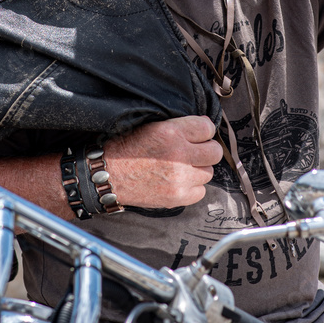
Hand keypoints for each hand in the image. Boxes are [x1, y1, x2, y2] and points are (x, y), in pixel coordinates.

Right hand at [105, 116, 222, 207]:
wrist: (109, 175)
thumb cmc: (127, 149)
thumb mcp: (151, 125)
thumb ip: (179, 125)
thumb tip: (205, 125)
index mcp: (171, 132)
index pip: (208, 127)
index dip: (203, 131)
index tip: (197, 135)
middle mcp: (178, 155)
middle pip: (214, 152)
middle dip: (205, 150)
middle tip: (193, 152)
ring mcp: (180, 179)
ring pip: (209, 172)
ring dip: (198, 169)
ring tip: (181, 167)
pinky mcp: (177, 197)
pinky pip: (201, 191)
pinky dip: (192, 187)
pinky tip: (179, 181)